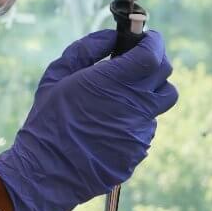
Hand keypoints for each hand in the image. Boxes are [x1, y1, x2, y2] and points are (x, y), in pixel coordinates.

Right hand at [0, 28, 178, 210]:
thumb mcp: (58, 75)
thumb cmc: (47, 121)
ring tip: (117, 102)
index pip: (153, 54)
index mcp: (113, 82)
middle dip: (155, 65)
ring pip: (157, 106)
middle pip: (166, 77)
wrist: (45, 173)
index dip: (154, 42)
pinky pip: (144, 130)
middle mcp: (134, 106)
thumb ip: (88, 48)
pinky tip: (108, 129)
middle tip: (136, 65)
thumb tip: (113, 37)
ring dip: (144, 97)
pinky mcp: (138, 153)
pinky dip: (133, 123)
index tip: (147, 39)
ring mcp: (139, 132)